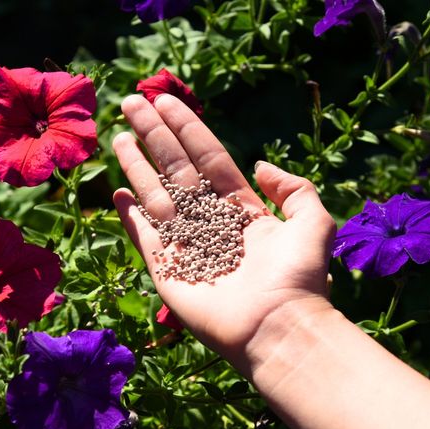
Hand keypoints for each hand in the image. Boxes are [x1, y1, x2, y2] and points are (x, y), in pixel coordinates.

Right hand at [112, 94, 336, 362]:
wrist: (277, 327)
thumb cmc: (297, 276)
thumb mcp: (312, 221)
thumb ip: (293, 188)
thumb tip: (262, 165)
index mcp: (242, 209)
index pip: (208, 158)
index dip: (187, 128)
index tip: (166, 101)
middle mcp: (211, 222)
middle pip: (176, 169)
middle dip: (154, 135)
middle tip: (132, 102)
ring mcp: (186, 244)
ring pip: (155, 195)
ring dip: (136, 165)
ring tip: (118, 136)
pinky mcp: (167, 269)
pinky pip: (144, 236)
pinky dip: (129, 216)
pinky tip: (117, 193)